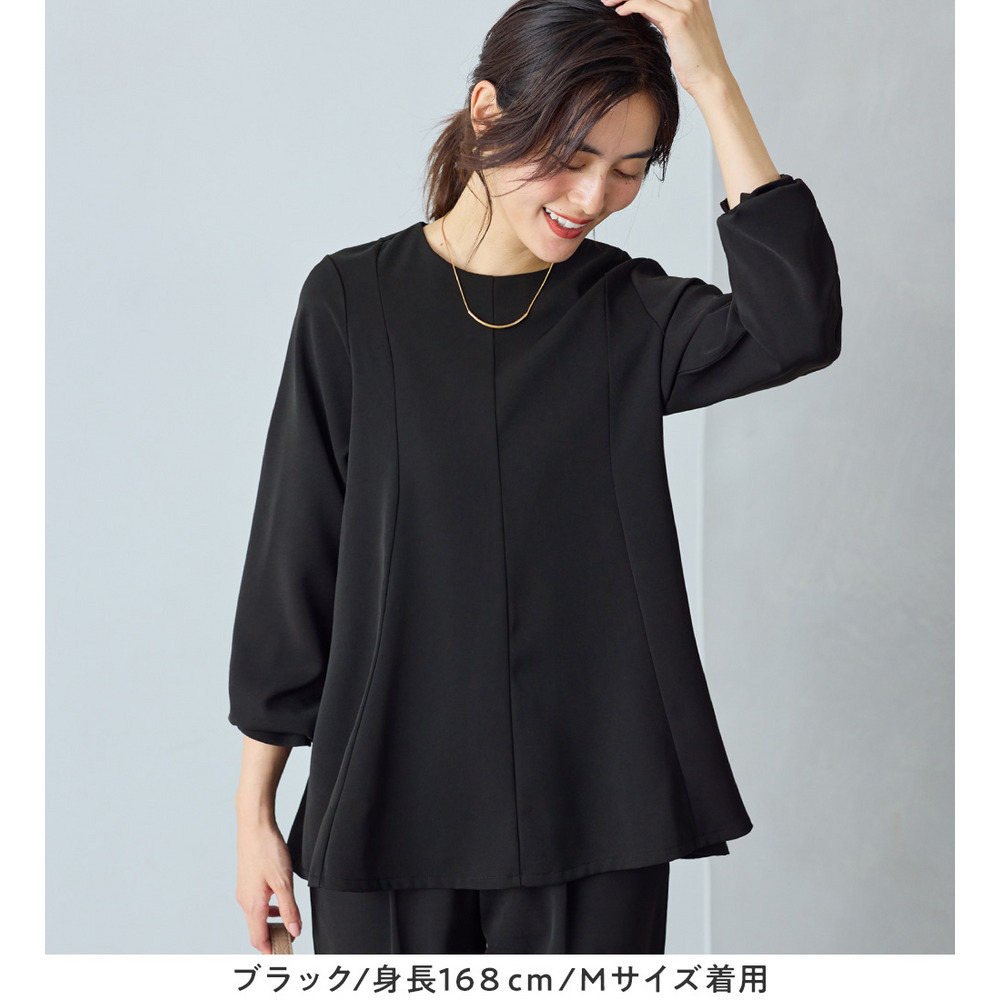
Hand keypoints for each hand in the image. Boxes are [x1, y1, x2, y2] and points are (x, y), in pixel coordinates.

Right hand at [235, 817, 302, 953]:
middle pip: (257, 931)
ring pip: (257, 917)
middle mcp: (245, 902)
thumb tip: (294, 930)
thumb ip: (289, 907)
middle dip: (273, 938)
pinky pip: (257, 905)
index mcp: (253, 905)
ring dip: (272, 924)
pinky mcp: (247, 883)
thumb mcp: (284, 881)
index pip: (259, 939)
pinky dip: (268, 910)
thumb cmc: (267, 850)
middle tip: (292, 940)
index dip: (272, 950)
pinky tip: (281, 902)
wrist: (254, 827)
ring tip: (290, 922)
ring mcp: (245, 892)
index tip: (286, 954)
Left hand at [601, 0, 732, 97]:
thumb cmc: (695, 60)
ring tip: (608, 3)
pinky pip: (646, 4)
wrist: (711, 80)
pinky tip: (620, 12)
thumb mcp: (677, 30)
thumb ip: (663, 14)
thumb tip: (643, 7)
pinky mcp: (678, 20)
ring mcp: (687, 5)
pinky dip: (630, 5)